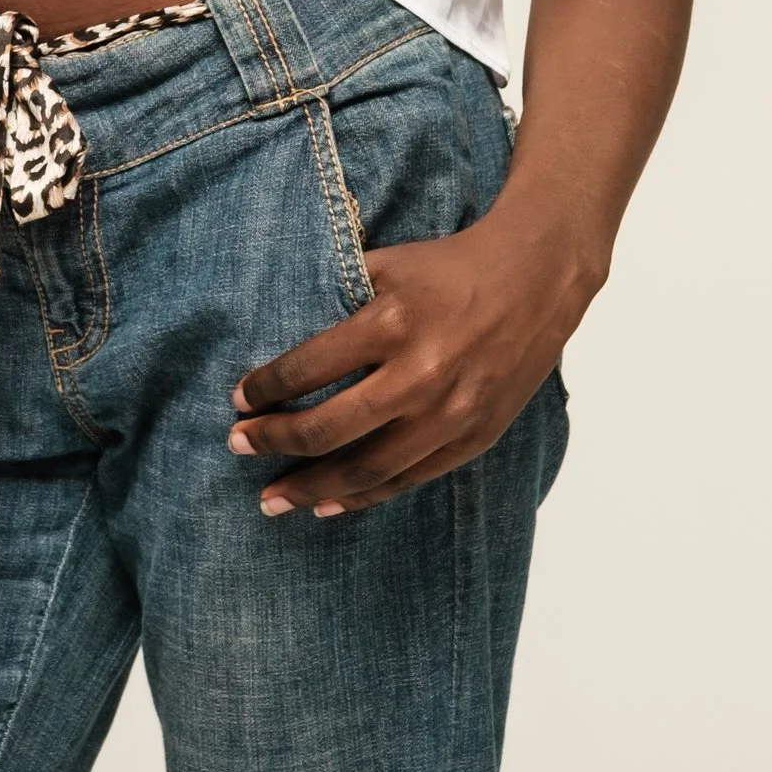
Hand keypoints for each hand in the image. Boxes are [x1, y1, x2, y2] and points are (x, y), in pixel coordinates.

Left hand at [228, 202, 589, 518]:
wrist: (535, 281)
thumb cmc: (449, 268)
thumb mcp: (386, 267)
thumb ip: (336, 300)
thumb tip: (279, 340)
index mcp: (390, 324)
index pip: (306, 368)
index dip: (263, 389)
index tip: (237, 400)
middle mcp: (418, 376)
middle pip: (327, 429)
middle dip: (272, 441)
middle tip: (236, 446)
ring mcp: (449, 415)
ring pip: (366, 469)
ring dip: (311, 488)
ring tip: (272, 499)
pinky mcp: (473, 438)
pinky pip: (408, 479)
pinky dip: (364, 496)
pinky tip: (328, 504)